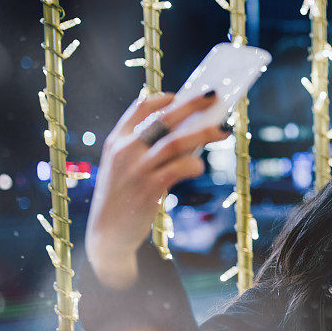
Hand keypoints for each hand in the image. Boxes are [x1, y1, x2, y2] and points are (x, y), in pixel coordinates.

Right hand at [85, 91, 229, 288]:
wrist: (107, 235)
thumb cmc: (124, 198)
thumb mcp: (125, 168)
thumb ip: (147, 150)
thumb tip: (190, 135)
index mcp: (116, 141)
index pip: (140, 107)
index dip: (164, 98)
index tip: (182, 95)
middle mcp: (125, 150)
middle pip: (164, 118)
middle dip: (192, 104)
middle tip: (214, 95)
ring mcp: (136, 169)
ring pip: (176, 141)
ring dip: (204, 133)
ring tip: (223, 130)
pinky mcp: (149, 188)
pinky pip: (179, 168)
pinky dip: (194, 165)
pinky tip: (200, 168)